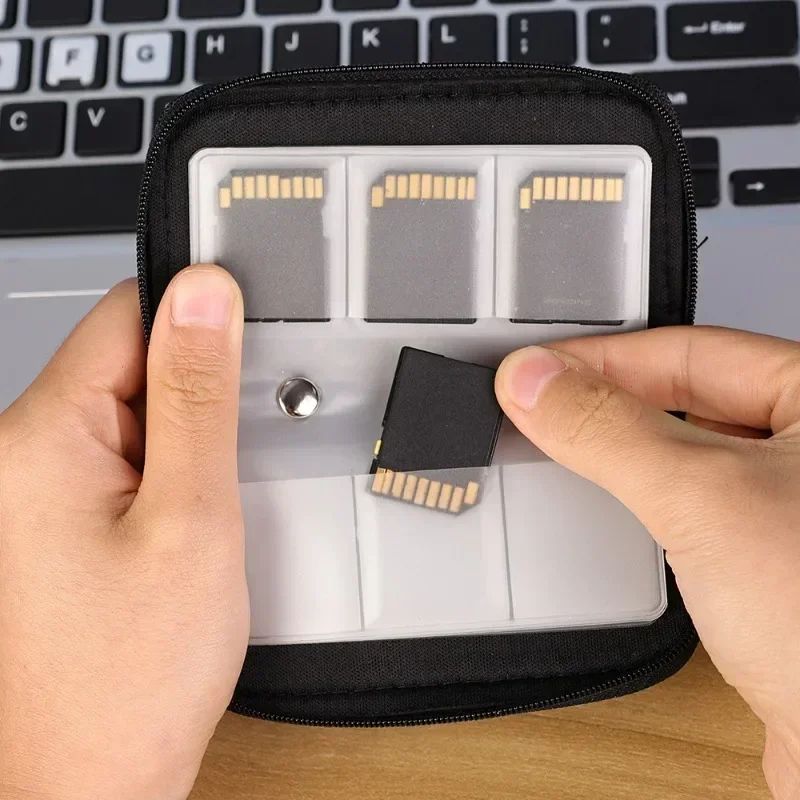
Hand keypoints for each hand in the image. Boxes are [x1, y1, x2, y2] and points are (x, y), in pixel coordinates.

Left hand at [0, 266, 247, 799]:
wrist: (93, 781)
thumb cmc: (130, 676)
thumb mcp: (193, 518)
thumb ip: (199, 398)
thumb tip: (204, 296)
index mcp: (40, 438)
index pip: (128, 316)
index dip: (198, 327)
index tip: (241, 364)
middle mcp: (16, 455)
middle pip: (126, 365)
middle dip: (191, 401)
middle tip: (218, 475)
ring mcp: (27, 489)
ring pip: (127, 415)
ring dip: (178, 445)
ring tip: (193, 516)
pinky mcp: (46, 518)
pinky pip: (115, 461)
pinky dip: (158, 479)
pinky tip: (173, 531)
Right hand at [495, 326, 799, 799]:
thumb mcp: (704, 498)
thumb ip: (611, 431)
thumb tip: (536, 382)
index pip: (687, 351)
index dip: (601, 358)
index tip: (534, 372)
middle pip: (681, 396)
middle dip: (604, 401)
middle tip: (537, 405)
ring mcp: (780, 506)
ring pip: (679, 452)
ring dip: (616, 450)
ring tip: (560, 444)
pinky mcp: (759, 560)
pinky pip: (682, 506)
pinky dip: (636, 501)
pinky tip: (609, 506)